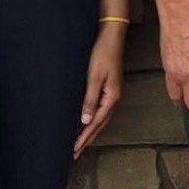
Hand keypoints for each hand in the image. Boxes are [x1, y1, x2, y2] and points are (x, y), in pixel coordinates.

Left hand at [75, 24, 127, 157]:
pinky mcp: (108, 87)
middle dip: (87, 139)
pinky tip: (84, 121)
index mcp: (112, 97)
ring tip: (78, 142)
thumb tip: (86, 121)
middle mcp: (113, 98)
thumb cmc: (102, 53)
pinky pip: (99, 109)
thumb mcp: (94, 77)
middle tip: (75, 152)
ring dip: (89, 131)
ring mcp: (111, 93)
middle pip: (99, 124)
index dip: (85, 137)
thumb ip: (90, 100)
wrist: (111, 36)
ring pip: (100, 118)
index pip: (96, 123)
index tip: (74, 149)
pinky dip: (91, 119)